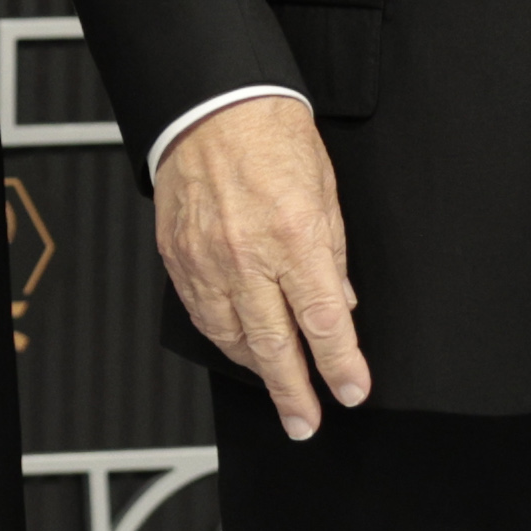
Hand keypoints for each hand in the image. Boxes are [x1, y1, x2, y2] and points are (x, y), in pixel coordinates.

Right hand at [157, 95, 369, 440]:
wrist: (211, 106)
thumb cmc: (271, 136)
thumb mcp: (324, 192)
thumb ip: (333, 255)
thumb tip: (340, 304)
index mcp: (295, 236)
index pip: (323, 321)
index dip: (340, 364)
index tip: (352, 391)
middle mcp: (247, 255)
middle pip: (274, 345)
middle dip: (294, 392)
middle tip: (305, 424)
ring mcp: (207, 261)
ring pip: (232, 338)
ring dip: (258, 370)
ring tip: (279, 388)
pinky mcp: (178, 258)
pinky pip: (202, 315)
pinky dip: (223, 339)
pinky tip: (239, 349)